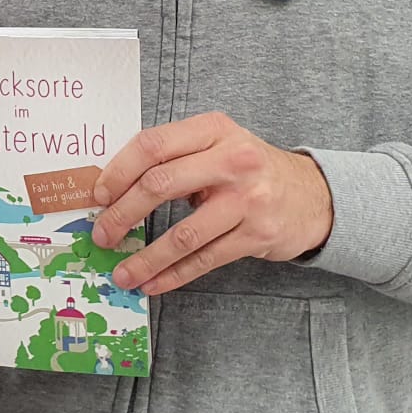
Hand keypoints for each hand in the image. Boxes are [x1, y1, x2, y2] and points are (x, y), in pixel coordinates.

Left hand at [92, 112, 333, 295]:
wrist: (313, 195)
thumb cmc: (250, 169)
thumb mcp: (217, 145)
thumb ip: (175, 157)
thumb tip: (114, 188)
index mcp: (213, 129)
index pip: (153, 145)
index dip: (119, 171)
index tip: (98, 195)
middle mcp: (232, 159)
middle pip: (161, 185)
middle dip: (122, 214)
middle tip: (102, 235)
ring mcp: (248, 199)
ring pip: (183, 233)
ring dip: (146, 257)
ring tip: (123, 273)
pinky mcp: (257, 235)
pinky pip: (205, 259)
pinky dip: (174, 274)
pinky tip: (154, 282)